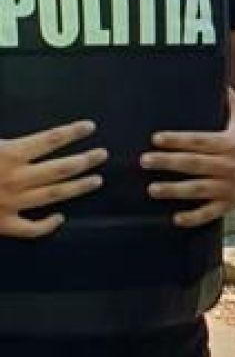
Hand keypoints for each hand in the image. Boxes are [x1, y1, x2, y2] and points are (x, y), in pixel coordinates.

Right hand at [0, 120, 107, 238]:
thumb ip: (8, 141)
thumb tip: (27, 136)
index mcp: (10, 154)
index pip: (50, 139)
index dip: (72, 132)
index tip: (89, 127)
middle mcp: (16, 178)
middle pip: (59, 168)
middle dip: (84, 160)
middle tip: (102, 154)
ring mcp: (11, 203)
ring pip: (52, 195)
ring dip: (77, 188)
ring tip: (97, 180)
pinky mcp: (3, 224)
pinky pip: (30, 229)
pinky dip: (46, 226)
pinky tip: (60, 219)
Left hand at [142, 89, 234, 227]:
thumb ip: (229, 99)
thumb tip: (218, 75)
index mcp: (228, 143)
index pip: (198, 140)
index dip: (177, 139)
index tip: (156, 138)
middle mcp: (227, 165)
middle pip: (193, 164)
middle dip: (168, 162)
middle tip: (144, 161)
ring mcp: (228, 187)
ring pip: (198, 189)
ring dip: (174, 190)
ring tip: (152, 189)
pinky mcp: (229, 204)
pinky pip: (210, 213)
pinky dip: (193, 217)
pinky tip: (175, 218)